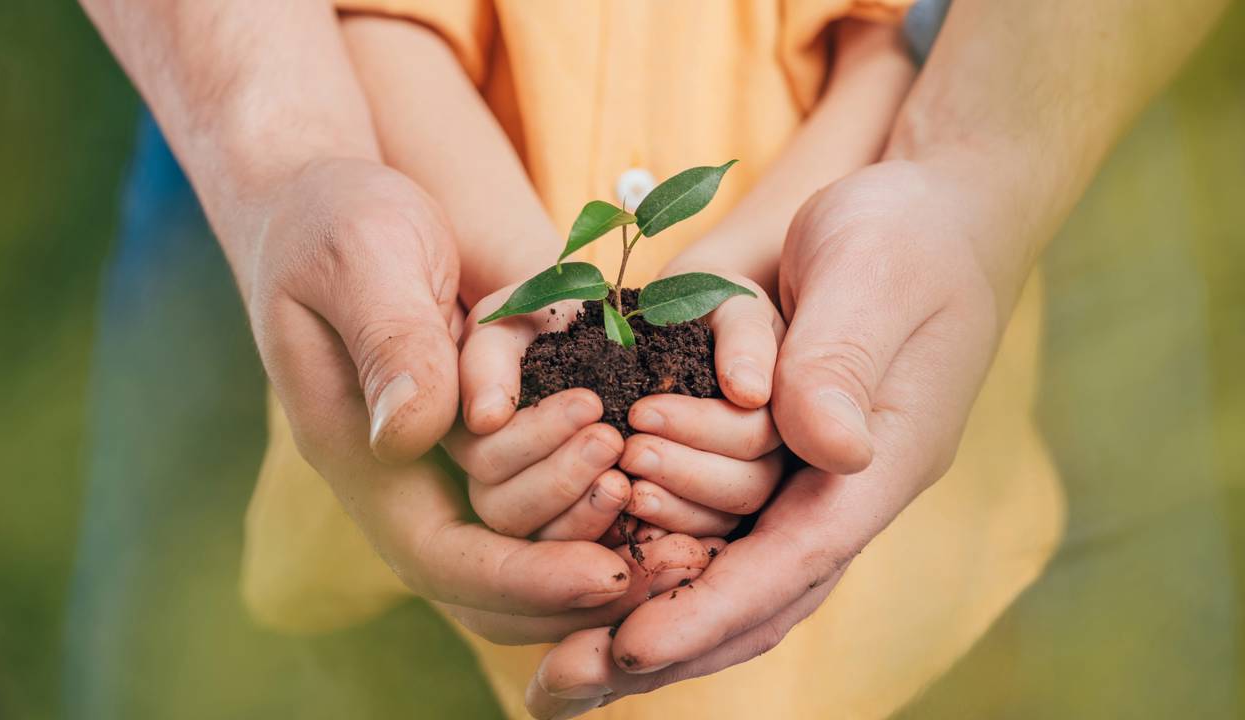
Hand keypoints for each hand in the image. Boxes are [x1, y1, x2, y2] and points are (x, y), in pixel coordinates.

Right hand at [246, 158, 631, 619]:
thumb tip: (411, 436)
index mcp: (359, 453)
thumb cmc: (333, 217)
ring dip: (587, 522)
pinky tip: (647, 474)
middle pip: (489, 580)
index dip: (524, 579)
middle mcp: (404, 474)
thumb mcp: (358, 259)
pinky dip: (595, 497)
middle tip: (637, 496)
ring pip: (522, 542)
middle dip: (570, 559)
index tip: (607, 574)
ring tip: (636, 468)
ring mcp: (444, 454)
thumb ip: (389, 341)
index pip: (441, 559)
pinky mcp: (483, 424)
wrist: (327, 197)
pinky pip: (541, 494)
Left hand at [524, 159, 1033, 715]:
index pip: (795, 559)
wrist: (912, 207)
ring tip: (555, 635)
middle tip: (562, 683)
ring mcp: (790, 468)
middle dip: (658, 643)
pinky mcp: (753, 440)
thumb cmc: (907, 233)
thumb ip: (845, 356)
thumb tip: (825, 447)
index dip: (713, 609)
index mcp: (876, 464)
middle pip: (747, 593)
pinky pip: (700, 520)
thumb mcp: (878, 275)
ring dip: (638, 604)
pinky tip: (582, 580)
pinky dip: (643, 555)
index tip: (634, 650)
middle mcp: (828, 484)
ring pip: (716, 568)